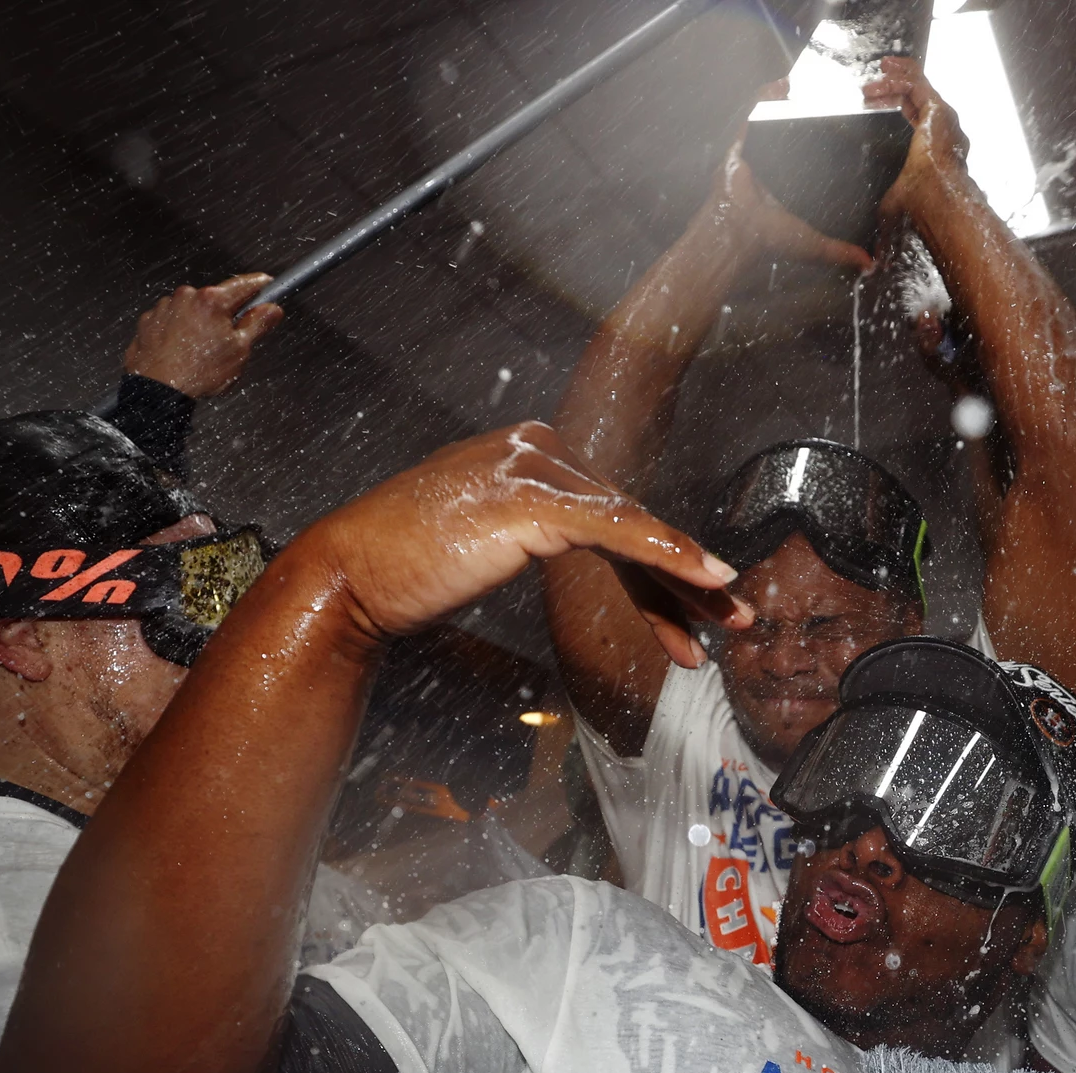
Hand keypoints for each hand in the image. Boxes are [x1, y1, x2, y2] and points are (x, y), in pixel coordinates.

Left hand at [122, 275, 284, 398]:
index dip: (259, 285)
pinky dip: (179, 331)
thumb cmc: (198, 372)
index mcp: (212, 300)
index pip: (244, 284)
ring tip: (201, 352)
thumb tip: (271, 310)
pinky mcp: (150, 320)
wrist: (160, 389)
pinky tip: (184, 351)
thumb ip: (257, 324)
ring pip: (192, 310)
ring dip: (200, 324)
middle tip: (229, 340)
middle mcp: (186, 297)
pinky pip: (171, 320)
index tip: (265, 284)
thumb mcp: (240, 350)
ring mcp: (165, 307)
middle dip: (225, 315)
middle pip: (215, 299)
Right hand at [274, 422, 746, 663]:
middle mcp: (535, 447)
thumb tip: (593, 554)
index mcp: (527, 451)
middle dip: (680, 582)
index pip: (610, 513)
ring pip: (630, 527)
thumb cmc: (405, 566)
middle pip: (627, 520)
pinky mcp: (528, 500)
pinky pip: (614, 530)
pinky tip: (700, 577)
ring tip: (726, 619)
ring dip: (684, 579)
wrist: (345, 574)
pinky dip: (663, 555)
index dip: (658, 567)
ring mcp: (531, 468)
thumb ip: (537, 531)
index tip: (697, 612)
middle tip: (730, 622)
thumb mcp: (484, 537)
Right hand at [706, 91, 873, 272]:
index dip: (829, 144)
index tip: (848, 130)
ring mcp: (759, 151)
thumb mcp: (814, 242)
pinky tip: (784, 84)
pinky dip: (767, 96)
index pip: (814, 159)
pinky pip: (755, 112)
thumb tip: (869, 264)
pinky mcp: (744, 140)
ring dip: (790, 102)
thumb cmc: (770, 237)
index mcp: (792, 184)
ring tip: (809, 86)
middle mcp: (777, 166)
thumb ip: (841, 250)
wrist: (737, 229)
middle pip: (797, 134)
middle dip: (810, 116)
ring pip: (777, 119)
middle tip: (832, 101)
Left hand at [869, 58, 973, 224]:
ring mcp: (944, 118)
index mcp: (936, 146)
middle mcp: (944, 130)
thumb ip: (888, 206)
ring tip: (873, 78)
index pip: (916, 116)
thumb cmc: (924, 201)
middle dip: (893, 87)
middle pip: (917, 98)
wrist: (936, 197)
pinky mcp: (938, 109)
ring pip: (918, 86)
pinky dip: (898, 77)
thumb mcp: (897, 200)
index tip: (875, 100)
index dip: (896, 104)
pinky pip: (917, 84)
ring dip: (892, 80)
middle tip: (872, 85)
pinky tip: (883, 74)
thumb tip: (877, 244)